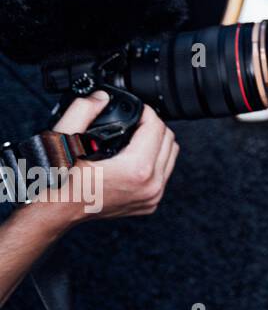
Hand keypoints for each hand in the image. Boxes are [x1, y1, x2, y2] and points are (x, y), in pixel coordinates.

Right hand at [45, 93, 178, 224]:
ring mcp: (151, 197)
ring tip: (133, 138)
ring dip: (155, 142)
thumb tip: (101, 97)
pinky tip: (134, 156)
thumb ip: (82, 111)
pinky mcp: (149, 204)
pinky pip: (164, 173)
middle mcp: (150, 186)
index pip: (156, 127)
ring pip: (170, 156)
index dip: (145, 111)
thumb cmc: (58, 181)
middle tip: (133, 121)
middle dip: (151, 126)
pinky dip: (154, 160)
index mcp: (137, 170)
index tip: (133, 108)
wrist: (55, 212)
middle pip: (168, 139)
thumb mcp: (64, 139)